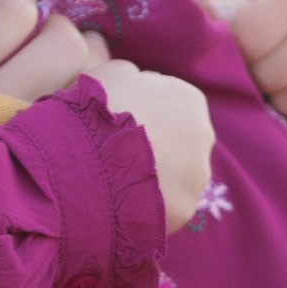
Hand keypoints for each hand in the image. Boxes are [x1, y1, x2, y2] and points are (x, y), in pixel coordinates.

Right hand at [0, 0, 210, 230]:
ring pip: (172, 175)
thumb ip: (126, 73)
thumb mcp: (106, 74)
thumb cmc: (94, 111)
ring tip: (111, 180)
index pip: (168, 99)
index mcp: (189, 99)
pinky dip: (144, 203)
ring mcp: (196, 180)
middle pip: (175, 139)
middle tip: (110, 151)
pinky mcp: (182, 213)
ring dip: (149, 176)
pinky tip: (117, 202)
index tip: (113, 118)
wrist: (83, 164)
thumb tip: (132, 76)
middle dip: (151, 143)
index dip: (139, 107)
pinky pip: (161, 205)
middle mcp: (203, 138)